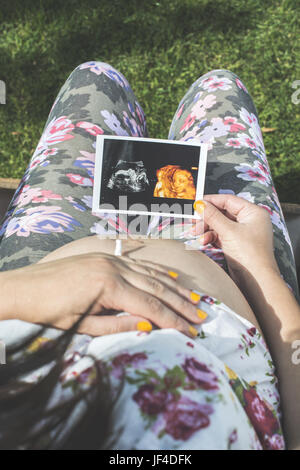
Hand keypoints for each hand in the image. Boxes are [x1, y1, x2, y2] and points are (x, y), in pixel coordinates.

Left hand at [4, 253, 203, 337]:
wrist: (24, 287)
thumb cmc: (49, 311)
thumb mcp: (82, 325)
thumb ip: (117, 325)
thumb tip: (149, 325)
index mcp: (108, 286)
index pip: (150, 306)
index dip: (173, 321)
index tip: (191, 332)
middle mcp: (114, 267)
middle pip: (157, 287)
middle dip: (181, 304)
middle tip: (202, 317)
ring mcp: (111, 258)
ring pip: (152, 273)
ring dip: (175, 287)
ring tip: (195, 300)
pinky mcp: (106, 256)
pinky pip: (139, 263)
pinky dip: (158, 271)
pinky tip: (172, 276)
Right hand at [191, 194, 279, 284]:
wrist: (256, 280)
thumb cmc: (250, 254)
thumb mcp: (228, 231)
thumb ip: (213, 216)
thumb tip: (200, 204)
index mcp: (253, 213)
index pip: (229, 201)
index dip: (211, 201)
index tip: (197, 204)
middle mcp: (249, 221)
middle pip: (222, 213)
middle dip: (206, 218)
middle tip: (193, 221)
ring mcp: (242, 233)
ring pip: (219, 225)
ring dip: (206, 229)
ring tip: (196, 233)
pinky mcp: (236, 244)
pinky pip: (220, 236)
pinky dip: (210, 238)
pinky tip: (204, 242)